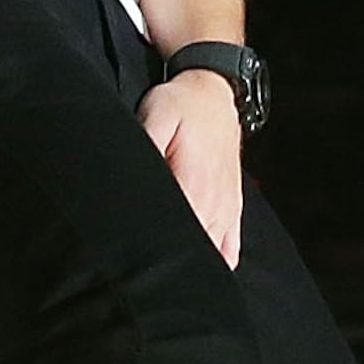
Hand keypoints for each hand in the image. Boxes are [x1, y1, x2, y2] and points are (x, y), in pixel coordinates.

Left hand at [137, 68, 244, 265]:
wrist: (216, 92)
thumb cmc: (183, 103)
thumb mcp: (156, 113)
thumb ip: (146, 146)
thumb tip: (131, 179)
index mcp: (193, 184)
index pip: (172, 232)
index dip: (151, 248)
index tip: (132, 253)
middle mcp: (213, 203)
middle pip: (192, 250)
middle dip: (167, 261)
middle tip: (141, 265)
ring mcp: (226, 209)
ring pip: (211, 255)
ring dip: (191, 264)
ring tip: (166, 272)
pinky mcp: (232, 209)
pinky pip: (230, 249)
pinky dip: (217, 263)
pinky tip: (200, 270)